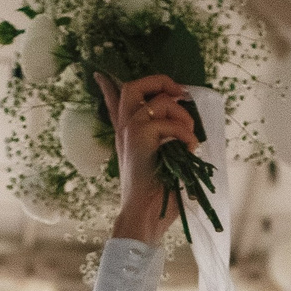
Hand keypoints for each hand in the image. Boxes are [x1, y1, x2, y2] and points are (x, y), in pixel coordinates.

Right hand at [96, 71, 196, 244]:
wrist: (144, 215)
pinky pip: (169, 123)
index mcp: (127, 135)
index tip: (100, 75)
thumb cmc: (157, 197)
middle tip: (180, 94)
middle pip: (133, 86)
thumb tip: (190, 139)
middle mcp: (125, 130)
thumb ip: (168, 147)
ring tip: (189, 137)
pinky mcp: (139, 138)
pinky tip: (190, 149)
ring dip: (182, 115)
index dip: (107, 87)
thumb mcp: (164, 165)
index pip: (114, 104)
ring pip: (158, 100)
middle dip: (160, 82)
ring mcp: (130, 131)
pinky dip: (186, 134)